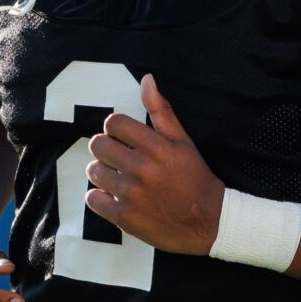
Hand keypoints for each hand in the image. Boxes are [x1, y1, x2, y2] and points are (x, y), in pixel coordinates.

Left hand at [84, 74, 224, 256]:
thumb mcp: (183, 141)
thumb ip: (161, 110)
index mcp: (156, 146)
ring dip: (102, 173)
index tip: (122, 138)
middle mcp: (141, 168)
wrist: (208, 222)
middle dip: (105, 149)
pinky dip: (99, 198)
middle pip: (98, 145)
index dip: (114, 129)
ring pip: (93, 171)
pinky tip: (114, 197)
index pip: (113, 123)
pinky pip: (92, 199)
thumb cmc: (195, 178)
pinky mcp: (124, 217)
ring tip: (118, 178)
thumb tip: (147, 79)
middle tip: (118, 158)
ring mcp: (131, 194)